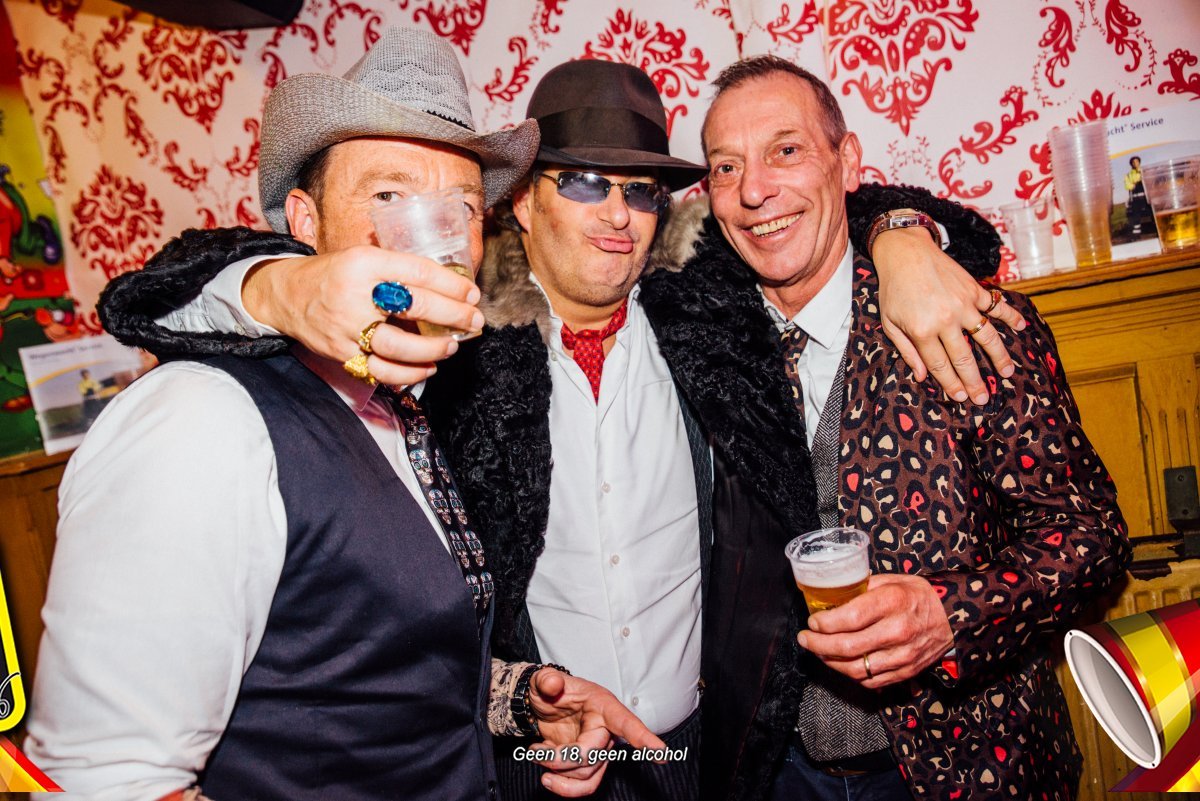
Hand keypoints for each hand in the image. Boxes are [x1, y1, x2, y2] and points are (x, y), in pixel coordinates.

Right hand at [242, 246, 484, 386]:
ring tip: (451, 347)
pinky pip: (380, 369)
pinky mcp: (341, 353)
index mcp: (364, 262)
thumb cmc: (335, 275)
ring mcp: (346, 327)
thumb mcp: (363, 258)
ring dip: (432, 349)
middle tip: (473, 321)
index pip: (418, 272)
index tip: (472, 294)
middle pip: (415, 306)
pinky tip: (427, 367)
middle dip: (453, 316)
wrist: (287, 295)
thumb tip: (450, 288)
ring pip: (398, 345)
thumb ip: (399, 270)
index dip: (451, 285)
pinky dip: (408, 373)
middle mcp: (355, 293)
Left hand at [528, 668, 666, 796]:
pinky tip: (547, 778)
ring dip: (558, 772)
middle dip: (561, 758)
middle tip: (536, 751)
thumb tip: (552, 683)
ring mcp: (599, 750)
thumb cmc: (547, 691)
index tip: (661, 753)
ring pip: (588, 775)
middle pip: (594, 755)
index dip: (643, 738)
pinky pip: (585, 786)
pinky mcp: (589, 765)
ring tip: (537, 755)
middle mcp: (606, 729)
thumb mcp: (542, 679)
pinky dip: (564, 787)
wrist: (538, 706)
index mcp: (602, 705)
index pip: (625, 722)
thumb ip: (546, 679)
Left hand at [796, 573, 953, 689]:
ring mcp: (903, 655)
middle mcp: (897, 631)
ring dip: (830, 662)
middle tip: (805, 639)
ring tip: (819, 652)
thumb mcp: (892, 580)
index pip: (849, 618)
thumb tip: (832, 595)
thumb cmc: (920, 595)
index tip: (812, 622)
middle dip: (818, 645)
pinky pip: (871, 681)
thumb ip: (862, 588)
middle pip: (847, 647)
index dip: (824, 623)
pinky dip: (851, 675)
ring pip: (855, 669)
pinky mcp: (906, 672)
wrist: (955, 617)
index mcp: (892, 602)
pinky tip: (841, 664)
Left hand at [872, 227, 1025, 404]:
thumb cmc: (893, 289)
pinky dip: (1010, 316)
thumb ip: (906, 350)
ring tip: (1007, 372)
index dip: (951, 384)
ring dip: (999, 356)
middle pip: (964, 358)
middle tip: (983, 398)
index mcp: (921, 330)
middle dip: (975, 382)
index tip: (961, 398)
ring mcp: (962, 304)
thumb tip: (921, 376)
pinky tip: (1021, 327)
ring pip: (986, 336)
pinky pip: (995, 306)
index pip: (940, 365)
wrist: (905, 252)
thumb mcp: (889, 322)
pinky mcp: (973, 289)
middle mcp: (945, 320)